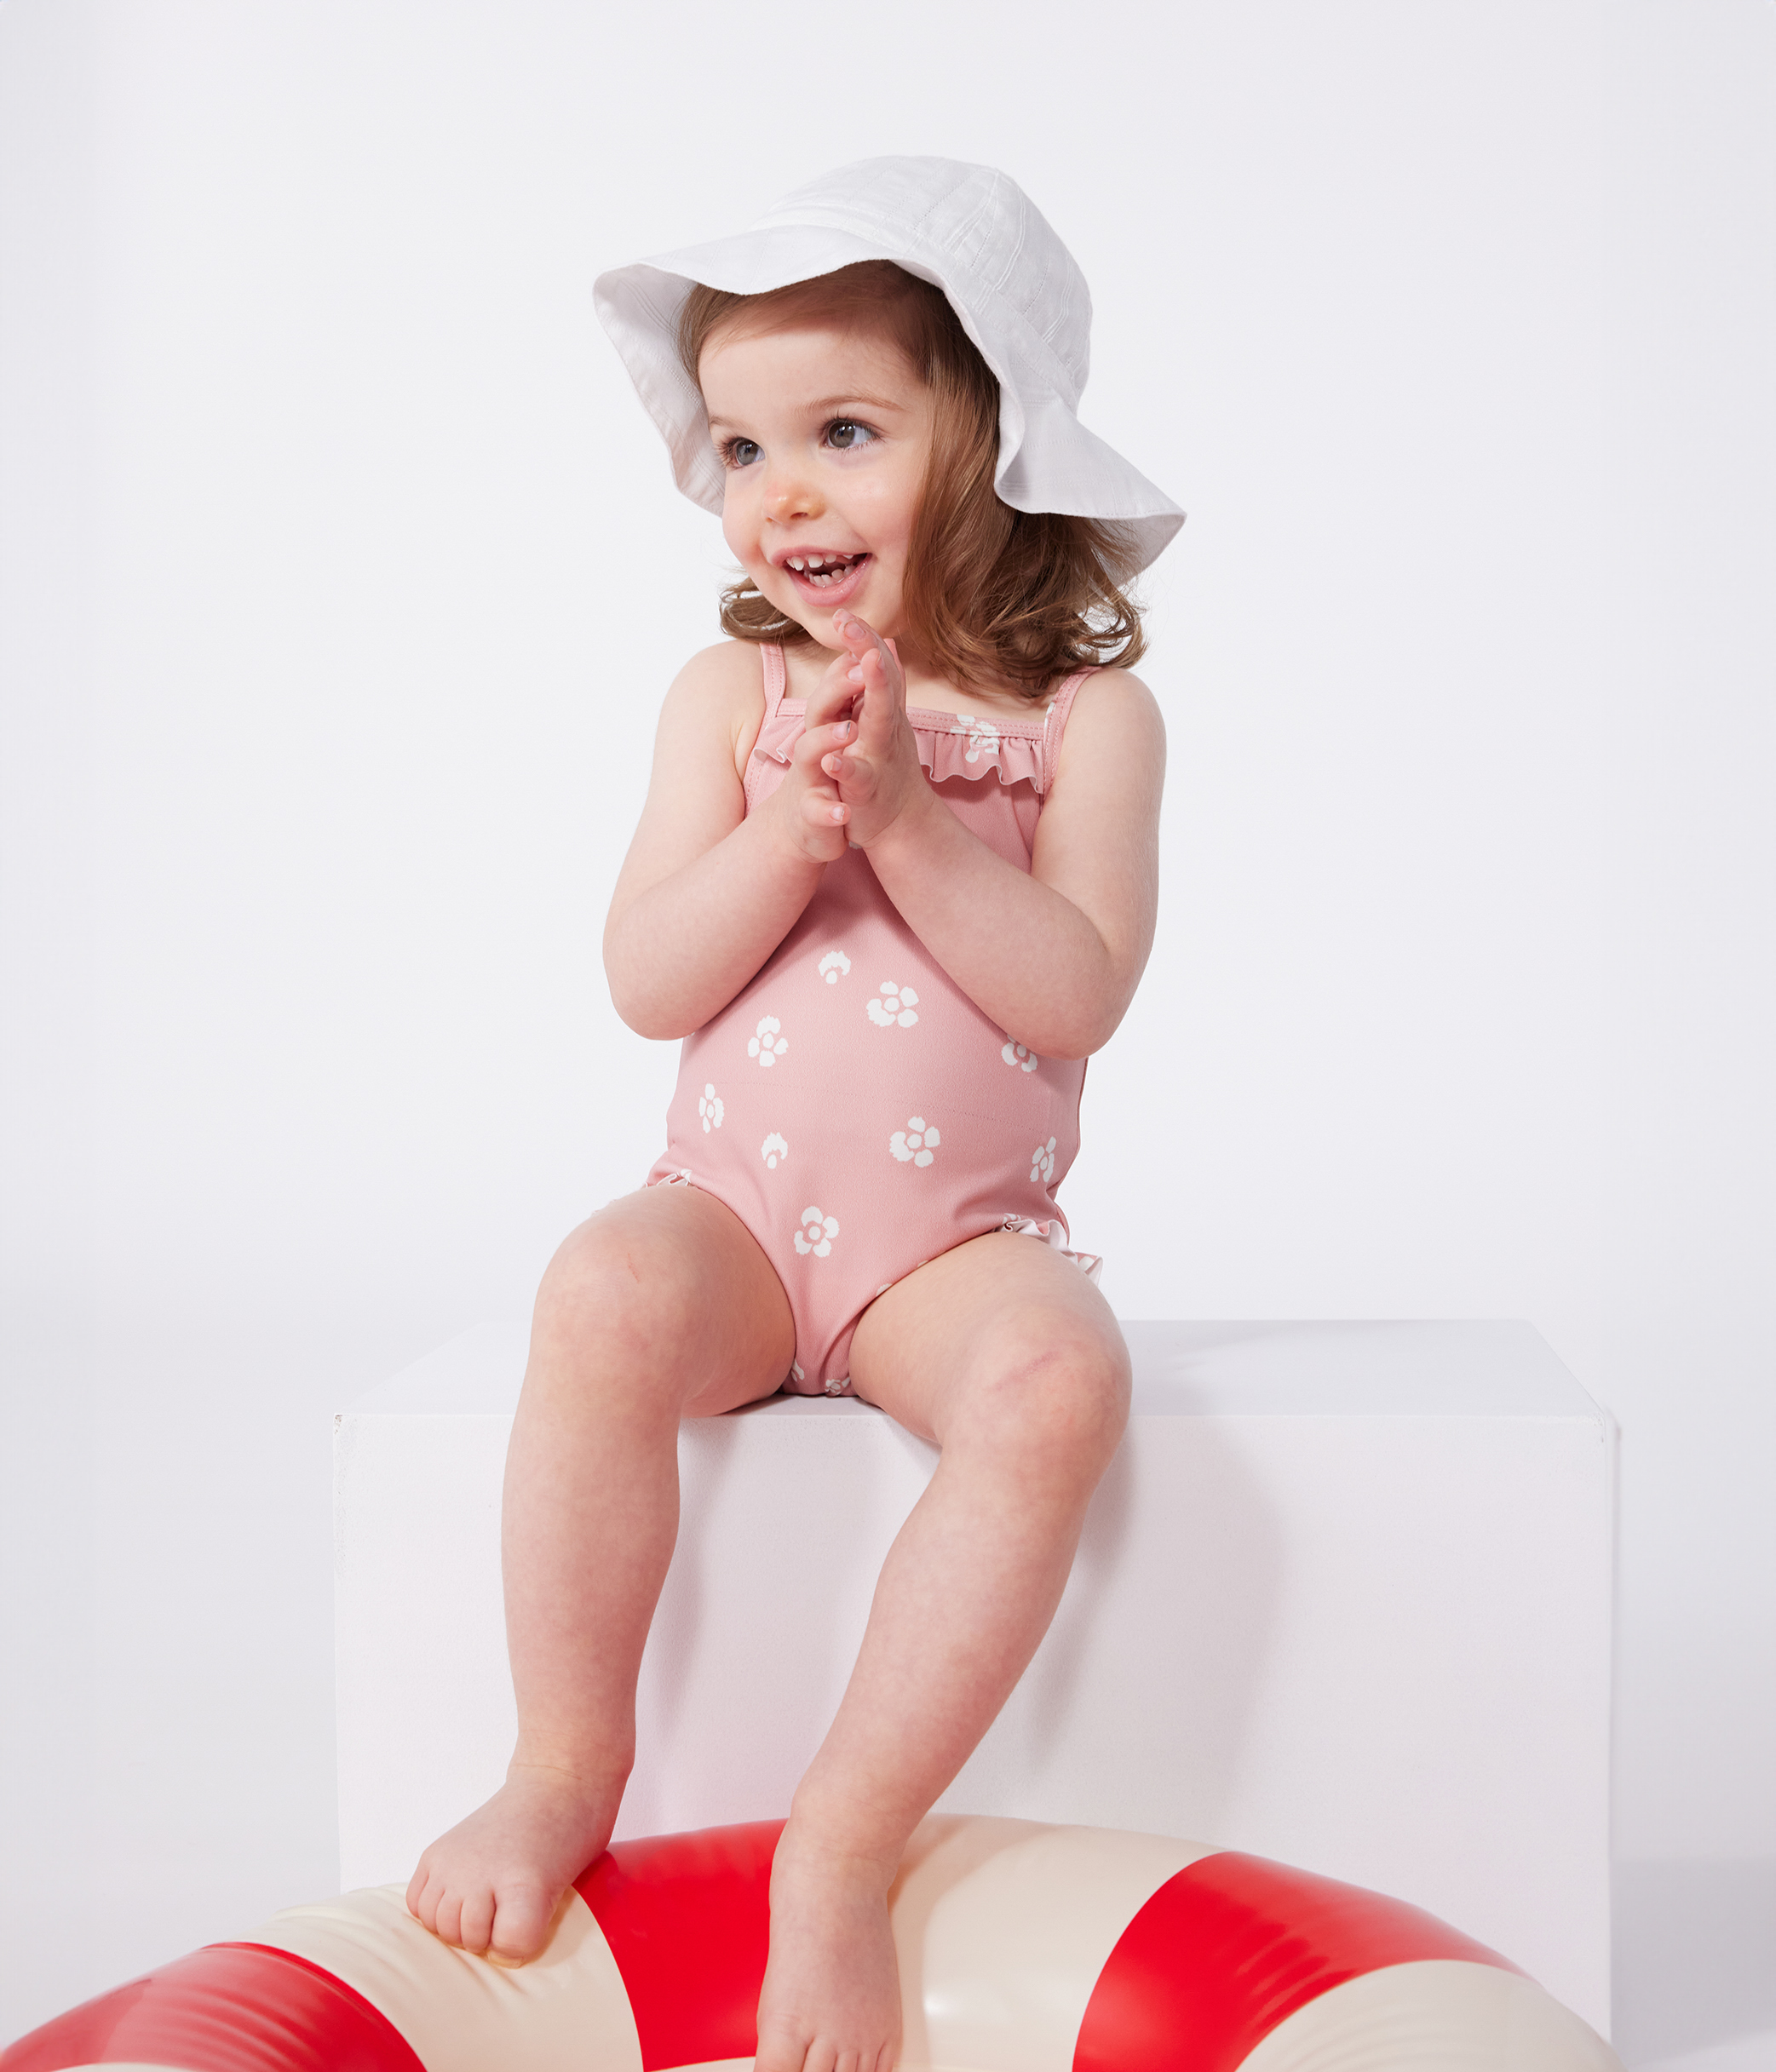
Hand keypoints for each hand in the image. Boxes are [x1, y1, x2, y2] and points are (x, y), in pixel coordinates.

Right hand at [766, 645, 862, 865]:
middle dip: (839, 687)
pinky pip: (817, 810)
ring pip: (811, 754)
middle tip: (861, 666)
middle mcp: (814, 745)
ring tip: (849, 731)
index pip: (837, 682)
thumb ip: (856, 691)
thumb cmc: (831, 774)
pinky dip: (829, 810)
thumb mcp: (847, 729)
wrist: (808, 828)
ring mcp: (810, 778)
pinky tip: (842, 811)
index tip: (859, 627)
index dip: (847, 656)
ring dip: (828, 740)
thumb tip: (874, 646)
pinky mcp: (812, 814)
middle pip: (820, 708)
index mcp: (828, 723)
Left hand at [806, 612, 934, 850]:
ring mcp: (879, 755)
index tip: (842, 613)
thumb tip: (885, 641)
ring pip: (878, 721)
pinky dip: (847, 765)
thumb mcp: (884, 719)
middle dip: (868, 651)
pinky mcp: (868, 788)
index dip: (863, 639)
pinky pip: (858, 774)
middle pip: (882, 682)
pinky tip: (833, 757)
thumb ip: (884, 682)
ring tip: (864, 664)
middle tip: (849, 622)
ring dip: (874, 692)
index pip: (877, 665)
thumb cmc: (886, 765)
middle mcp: (886, 726)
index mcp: (884, 709)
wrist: (900, 822)